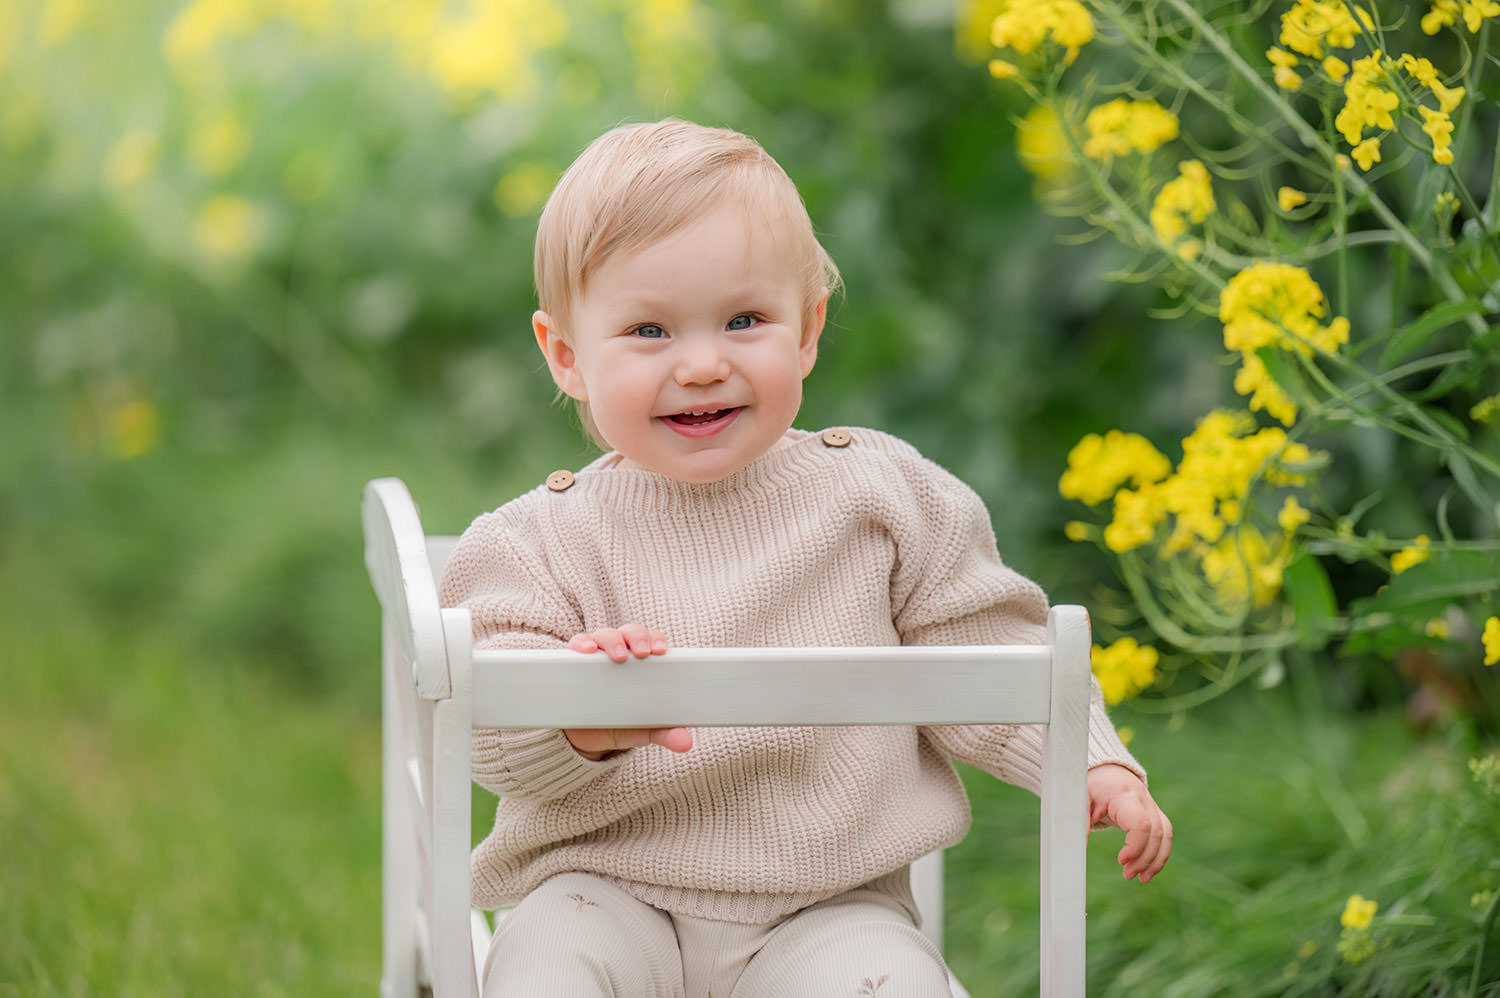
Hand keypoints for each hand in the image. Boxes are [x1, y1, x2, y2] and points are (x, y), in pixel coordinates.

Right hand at [563, 624, 691, 760]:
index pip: (652, 640)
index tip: (661, 650)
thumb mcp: (643, 729)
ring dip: (612, 640)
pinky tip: (588, 649)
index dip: (656, 639)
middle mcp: (620, 653)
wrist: (586, 738)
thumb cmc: (621, 723)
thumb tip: (685, 744)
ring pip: (605, 635)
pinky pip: (577, 645)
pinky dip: (582, 643)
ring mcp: (597, 656)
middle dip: (637, 637)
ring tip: (618, 656)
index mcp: (641, 663)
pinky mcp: (573, 662)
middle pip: (630, 632)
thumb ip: (665, 733)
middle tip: (642, 653)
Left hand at [1086, 763, 1171, 882]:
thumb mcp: (1080, 799)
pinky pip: (1165, 836)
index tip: (1121, 860)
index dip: (1135, 846)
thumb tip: (1076, 850)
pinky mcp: (1155, 814)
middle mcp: (1143, 800)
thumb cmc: (1091, 785)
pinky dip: (1160, 855)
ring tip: (1140, 878)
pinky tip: (1148, 872)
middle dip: (1144, 858)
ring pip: (1164, 836)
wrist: (1105, 771)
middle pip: (1155, 833)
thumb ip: (1080, 822)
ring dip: (1155, 860)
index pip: (1141, 823)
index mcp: (1124, 795)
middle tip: (1127, 874)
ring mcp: (1152, 806)